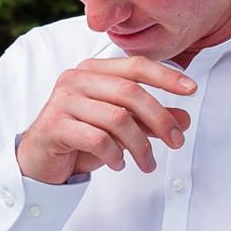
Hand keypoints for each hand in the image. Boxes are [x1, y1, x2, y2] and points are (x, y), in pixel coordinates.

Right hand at [16, 56, 195, 184]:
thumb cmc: (80, 139)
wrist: (39, 161)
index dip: (166, 76)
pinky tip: (118, 164)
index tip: (192, 89)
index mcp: (93, 70)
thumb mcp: (121, 128)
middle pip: (130, 92)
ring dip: (140, 145)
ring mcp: (63, 100)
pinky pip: (97, 139)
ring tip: (146, 163)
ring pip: (117, 118)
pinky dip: (115, 155)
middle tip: (176, 142)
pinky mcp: (54, 125)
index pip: (135, 66)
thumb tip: (184, 119)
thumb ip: (149, 120)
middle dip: (160, 119)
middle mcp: (76, 79)